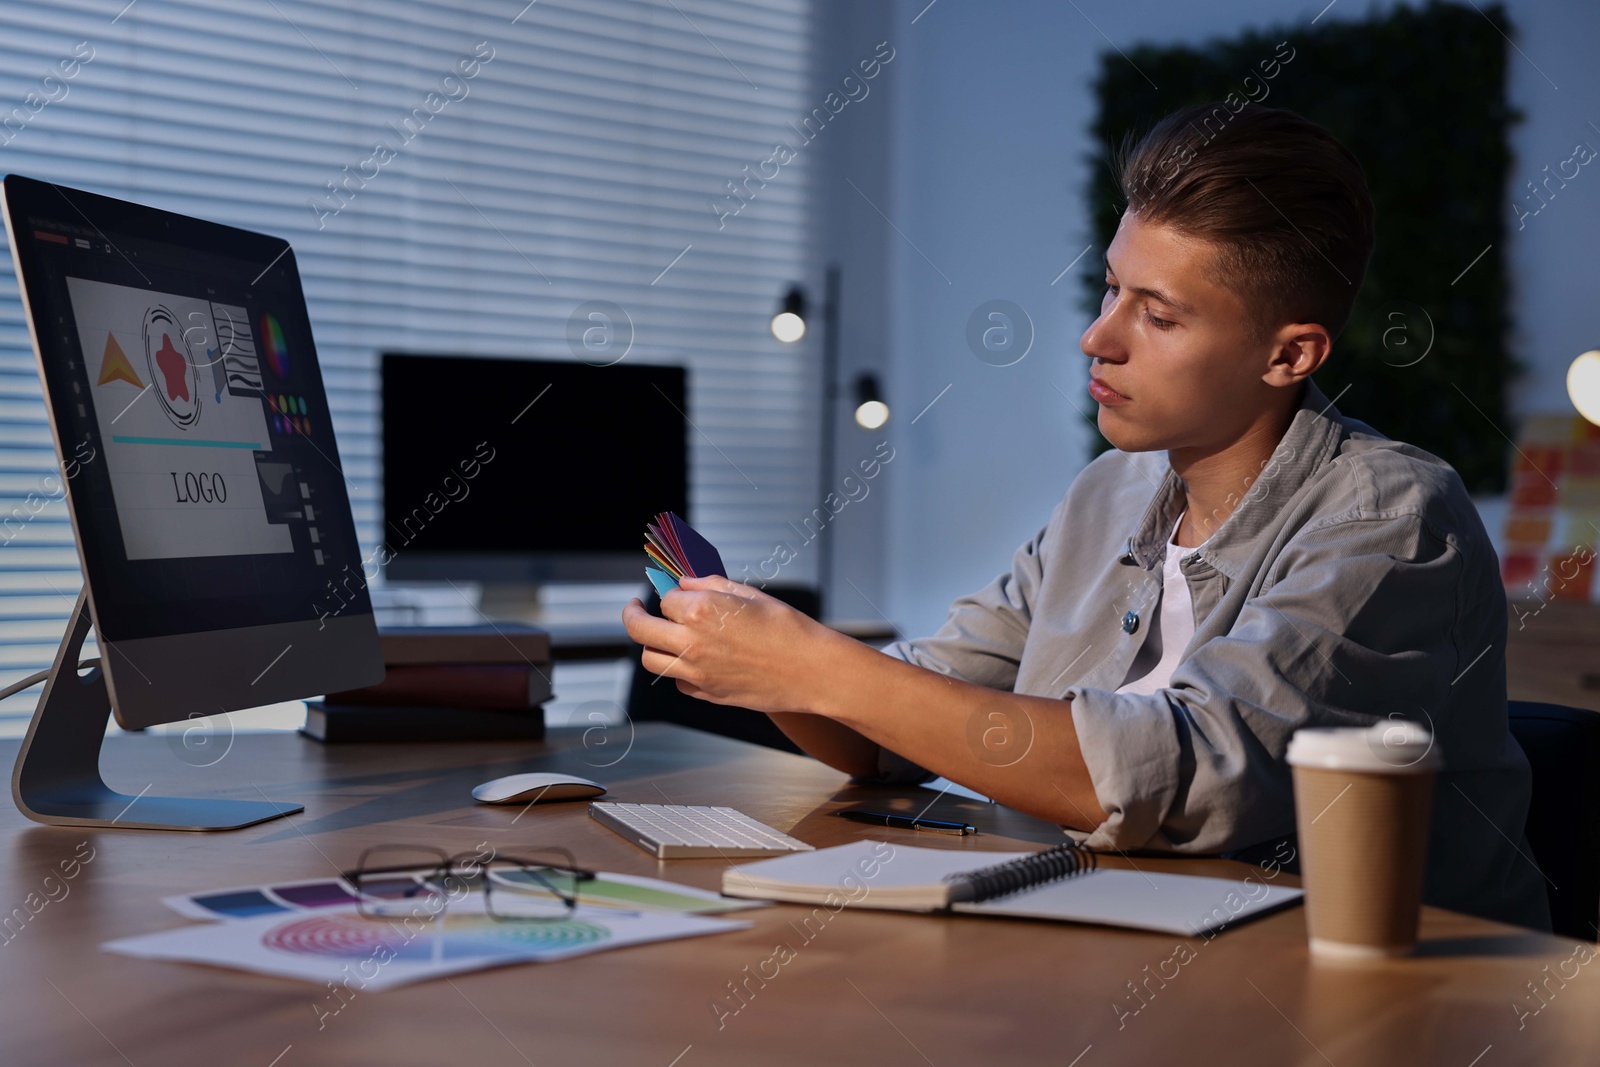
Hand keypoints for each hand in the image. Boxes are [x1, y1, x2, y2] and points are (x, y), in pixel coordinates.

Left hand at [621, 575, 832, 713]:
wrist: (811, 669)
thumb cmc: (786, 627)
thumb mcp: (748, 594)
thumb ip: (710, 585)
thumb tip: (684, 583)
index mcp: (700, 610)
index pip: (665, 599)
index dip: (671, 593)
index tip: (674, 592)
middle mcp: (691, 642)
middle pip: (640, 630)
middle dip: (633, 615)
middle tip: (635, 608)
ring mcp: (696, 672)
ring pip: (651, 660)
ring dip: (653, 645)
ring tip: (663, 637)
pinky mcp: (707, 694)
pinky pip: (678, 682)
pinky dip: (679, 670)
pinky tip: (694, 660)